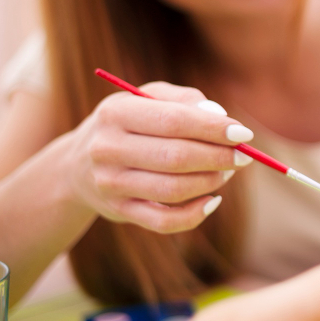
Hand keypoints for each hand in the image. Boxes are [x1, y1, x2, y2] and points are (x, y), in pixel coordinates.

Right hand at [60, 81, 253, 232]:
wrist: (75, 167)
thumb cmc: (127, 124)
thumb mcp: (146, 99)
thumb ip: (184, 100)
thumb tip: (221, 116)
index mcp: (116, 113)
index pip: (174, 121)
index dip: (214, 128)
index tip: (244, 134)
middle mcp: (108, 148)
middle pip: (176, 157)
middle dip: (219, 157)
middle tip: (244, 156)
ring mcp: (111, 184)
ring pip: (173, 190)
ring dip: (211, 182)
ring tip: (227, 173)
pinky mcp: (118, 212)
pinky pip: (163, 222)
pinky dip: (194, 215)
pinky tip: (212, 200)